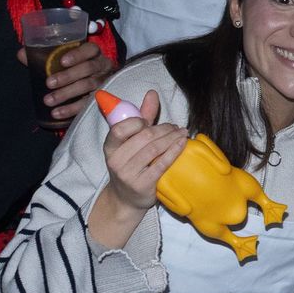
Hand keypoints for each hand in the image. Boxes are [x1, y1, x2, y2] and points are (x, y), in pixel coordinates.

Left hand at [16, 39, 115, 123]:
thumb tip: (21, 54)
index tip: (62, 61)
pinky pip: (87, 104)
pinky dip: (71, 109)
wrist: (95, 88)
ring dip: (66, 94)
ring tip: (48, 101)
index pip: (90, 49)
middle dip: (68, 76)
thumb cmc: (75, 70)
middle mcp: (102, 67)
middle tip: (49, 83)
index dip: (77, 55)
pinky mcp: (101, 100)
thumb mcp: (62, 62)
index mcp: (93, 54)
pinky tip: (57, 113)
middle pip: (88, 68)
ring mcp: (103, 83)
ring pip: (88, 86)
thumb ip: (43, 57)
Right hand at [101, 90, 187, 211]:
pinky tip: (183, 143)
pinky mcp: (143, 185)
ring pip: (155, 149)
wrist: (126, 199)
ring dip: (172, 137)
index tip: (149, 122)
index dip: (137, 122)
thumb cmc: (130, 165)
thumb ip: (141, 117)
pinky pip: (162, 163)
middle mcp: (116, 161)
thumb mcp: (130, 143)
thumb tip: (152, 93)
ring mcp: (129, 174)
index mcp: (110, 147)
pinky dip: (175, 150)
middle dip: (164, 129)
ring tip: (182, 133)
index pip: (119, 129)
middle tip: (176, 127)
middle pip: (144, 137)